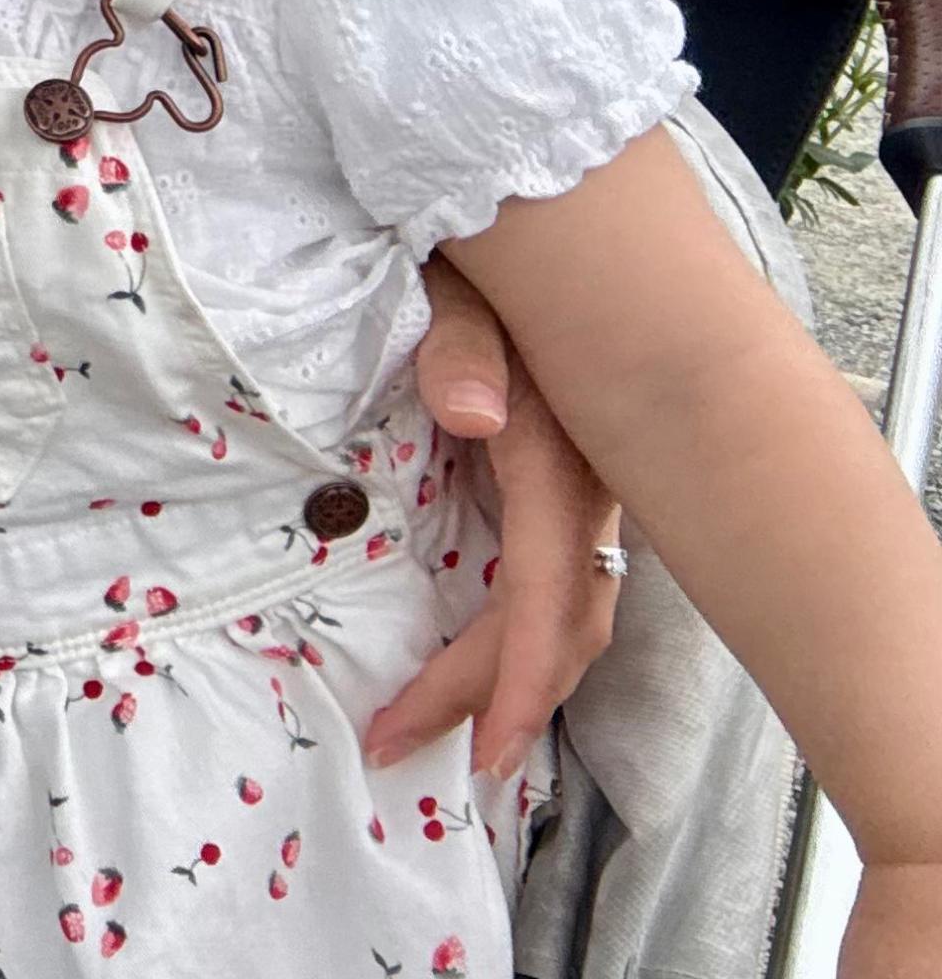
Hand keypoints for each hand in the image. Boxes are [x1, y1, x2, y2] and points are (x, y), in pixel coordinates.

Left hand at [366, 261, 622, 777]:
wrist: (528, 228)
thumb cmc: (478, 259)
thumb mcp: (464, 288)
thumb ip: (461, 344)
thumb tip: (467, 410)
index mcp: (559, 461)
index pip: (546, 593)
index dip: (517, 679)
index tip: (483, 750)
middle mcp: (584, 492)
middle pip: (553, 625)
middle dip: (486, 701)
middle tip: (394, 746)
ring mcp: (578, 494)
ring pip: (561, 612)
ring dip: (501, 678)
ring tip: (431, 731)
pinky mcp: (558, 487)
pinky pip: (549, 581)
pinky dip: (513, 636)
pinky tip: (469, 664)